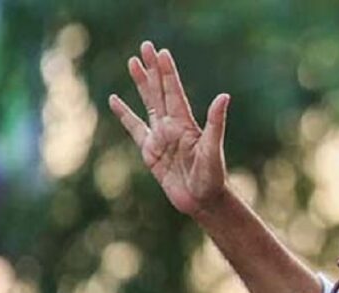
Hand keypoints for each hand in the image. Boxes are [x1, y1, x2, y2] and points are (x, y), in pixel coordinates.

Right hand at [109, 41, 229, 216]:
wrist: (202, 200)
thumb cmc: (212, 176)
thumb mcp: (213, 148)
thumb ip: (215, 122)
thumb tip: (224, 96)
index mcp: (186, 123)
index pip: (174, 92)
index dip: (167, 72)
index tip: (161, 52)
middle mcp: (172, 126)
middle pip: (159, 91)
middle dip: (152, 69)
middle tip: (145, 45)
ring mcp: (160, 137)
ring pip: (147, 103)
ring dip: (140, 84)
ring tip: (132, 62)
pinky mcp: (150, 152)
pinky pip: (134, 129)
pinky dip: (124, 114)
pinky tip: (114, 100)